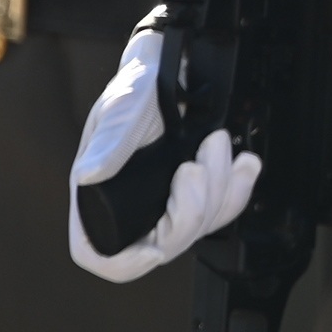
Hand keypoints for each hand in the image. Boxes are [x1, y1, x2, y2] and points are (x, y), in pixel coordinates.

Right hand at [64, 27, 261, 282]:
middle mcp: (131, 209)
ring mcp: (167, 204)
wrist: (173, 67)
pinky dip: (239, 187)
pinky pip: (224, 209)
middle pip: (164, 243)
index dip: (123, 263)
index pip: (99, 252)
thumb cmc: (137, 87)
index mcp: (97, 197)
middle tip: (196, 164)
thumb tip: (87, 176)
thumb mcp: (120, 107)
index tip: (153, 250)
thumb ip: (108, 141)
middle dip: (191, 208)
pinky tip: (245, 162)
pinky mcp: (200, 194)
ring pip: (200, 227)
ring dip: (220, 189)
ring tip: (218, 142)